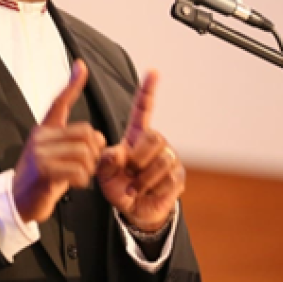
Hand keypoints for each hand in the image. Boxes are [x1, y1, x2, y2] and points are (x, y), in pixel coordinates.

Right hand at [13, 60, 106, 223]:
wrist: (18, 201)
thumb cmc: (42, 179)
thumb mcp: (54, 155)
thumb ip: (74, 143)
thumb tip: (99, 137)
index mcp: (44, 129)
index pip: (60, 102)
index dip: (73, 83)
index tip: (81, 64)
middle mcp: (41, 137)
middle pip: (86, 132)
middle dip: (95, 150)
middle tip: (89, 164)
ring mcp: (41, 153)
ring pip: (85, 152)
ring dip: (90, 168)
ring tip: (81, 175)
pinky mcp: (44, 170)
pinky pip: (78, 170)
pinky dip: (82, 180)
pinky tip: (74, 184)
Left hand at [97, 70, 184, 231]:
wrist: (133, 209)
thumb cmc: (118, 184)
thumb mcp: (104, 172)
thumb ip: (107, 160)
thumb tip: (119, 153)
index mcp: (135, 135)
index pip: (143, 109)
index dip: (148, 91)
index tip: (153, 72)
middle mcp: (155, 143)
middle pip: (154, 136)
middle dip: (138, 157)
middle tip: (128, 171)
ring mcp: (169, 158)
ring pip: (161, 161)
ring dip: (142, 179)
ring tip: (134, 187)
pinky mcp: (178, 176)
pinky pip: (168, 179)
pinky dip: (151, 189)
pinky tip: (144, 193)